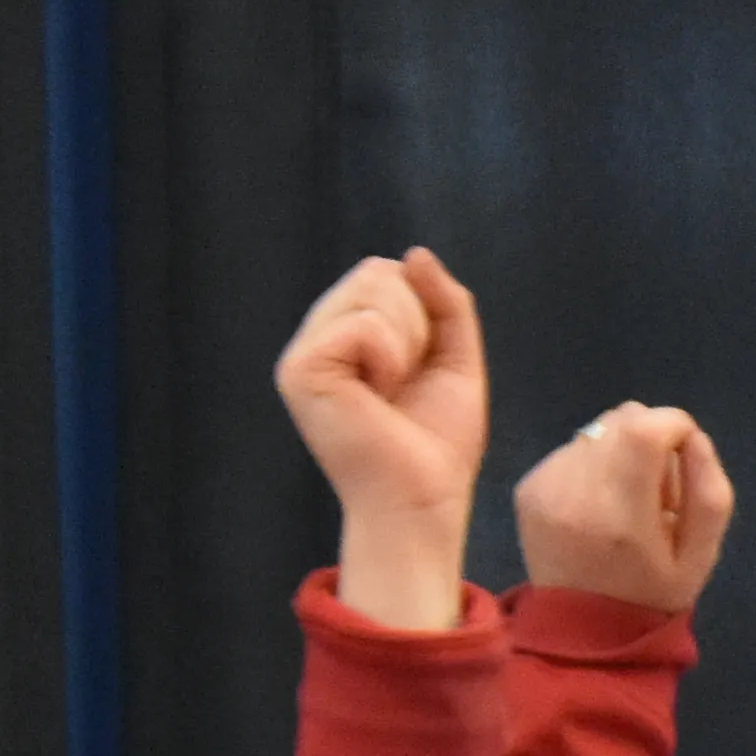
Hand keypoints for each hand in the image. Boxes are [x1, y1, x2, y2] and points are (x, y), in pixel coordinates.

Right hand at [274, 250, 488, 630]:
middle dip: (419, 324)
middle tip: (406, 382)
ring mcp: (302, 352)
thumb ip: (445, 304)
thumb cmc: (436, 443)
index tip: (421, 368)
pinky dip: (391, 359)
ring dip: (408, 342)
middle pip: (379, 272)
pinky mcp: (300, 369)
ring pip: (374, 289)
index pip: (387, 273)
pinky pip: (365, 325)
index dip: (424, 311)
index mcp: (347, 334)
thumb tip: (414, 254)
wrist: (423, 501)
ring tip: (392, 391)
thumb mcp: (455, 360)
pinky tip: (378, 397)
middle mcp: (318, 337)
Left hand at [515, 402, 737, 614]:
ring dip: (620, 453)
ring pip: (596, 431)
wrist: (583, 631)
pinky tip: (597, 506)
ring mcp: (546, 486)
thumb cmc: (652, 595)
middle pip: (621, 420)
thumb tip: (693, 437)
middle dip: (650, 439)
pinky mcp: (529, 486)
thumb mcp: (702, 556)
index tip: (685, 453)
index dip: (675, 427)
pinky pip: (571, 450)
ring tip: (626, 500)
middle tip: (657, 488)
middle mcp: (576, 491)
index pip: (646, 428)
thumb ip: (709, 492)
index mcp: (622, 514)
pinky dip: (592, 467)